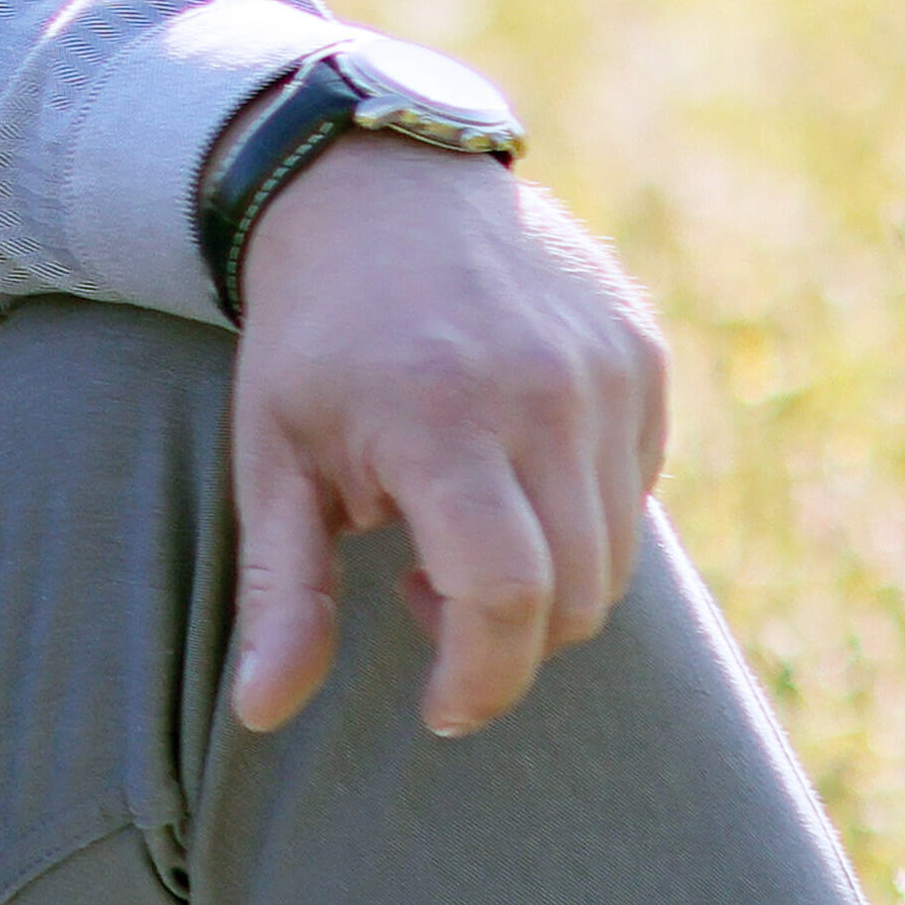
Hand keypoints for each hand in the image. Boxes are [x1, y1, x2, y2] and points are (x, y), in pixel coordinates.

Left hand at [224, 145, 672, 739]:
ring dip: (547, 585)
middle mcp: (543, 395)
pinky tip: (507, 477)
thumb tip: (261, 717)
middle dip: (509, 641)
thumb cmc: (311, 339)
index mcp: (441, 421)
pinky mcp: (643, 355)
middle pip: (577, 591)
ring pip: (617, 552)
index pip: (506, 593)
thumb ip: (282, 592)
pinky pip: (638, 486)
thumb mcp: (271, 459)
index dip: (482, 676)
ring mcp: (606, 370)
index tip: (440, 708)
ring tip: (456, 533)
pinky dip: (582, 518)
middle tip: (422, 596)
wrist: (377, 187)